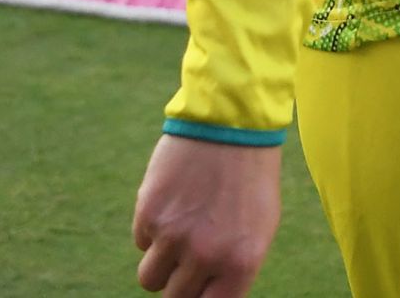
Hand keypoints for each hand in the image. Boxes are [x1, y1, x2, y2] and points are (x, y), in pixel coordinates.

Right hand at [133, 134, 281, 294]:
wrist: (233, 120)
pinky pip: (141, 242)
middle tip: (186, 257)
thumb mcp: (259, 226)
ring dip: (160, 260)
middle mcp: (207, 255)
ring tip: (179, 226)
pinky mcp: (150, 213)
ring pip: (150, 278)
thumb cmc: (250, 175)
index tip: (193, 291)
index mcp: (241, 263)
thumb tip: (208, 295)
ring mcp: (176, 236)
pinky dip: (151, 228)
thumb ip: (234, 268)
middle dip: (178, 282)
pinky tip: (173, 199)